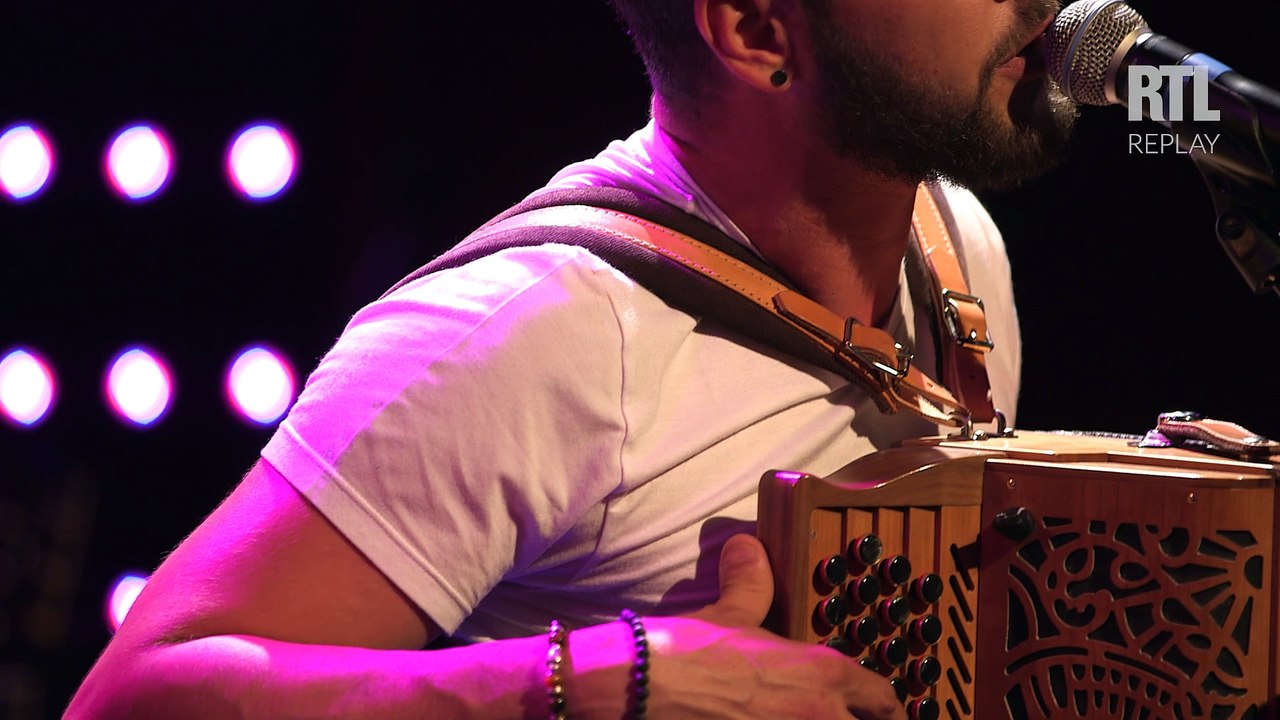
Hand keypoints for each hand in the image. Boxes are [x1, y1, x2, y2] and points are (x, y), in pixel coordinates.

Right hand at [567, 535, 905, 718]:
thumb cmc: (687, 655)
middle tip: (849, 718)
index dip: (886, 707)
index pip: (884, 699)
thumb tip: (748, 548)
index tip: (886, 711)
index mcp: (823, 675)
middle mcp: (821, 716)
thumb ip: (751, 583)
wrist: (641, 690)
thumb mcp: (728, 614)